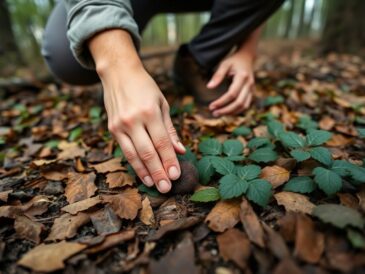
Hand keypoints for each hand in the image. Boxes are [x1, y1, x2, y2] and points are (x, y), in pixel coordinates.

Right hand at [104, 67, 185, 192]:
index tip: (176, 175)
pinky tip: (143, 174)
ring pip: (134, 155)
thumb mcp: (162, 103)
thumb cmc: (145, 87)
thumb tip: (181, 151)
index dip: (169, 161)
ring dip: (146, 173)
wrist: (118, 73)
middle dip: (159, 172)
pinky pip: (125, 151)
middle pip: (148, 152)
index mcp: (149, 112)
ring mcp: (120, 125)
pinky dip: (134, 164)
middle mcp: (133, 120)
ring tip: (155, 186)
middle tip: (167, 188)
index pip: (162, 142)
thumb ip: (170, 129)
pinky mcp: (112, 129)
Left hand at [207, 50, 254, 116]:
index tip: (211, 106)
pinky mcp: (252, 93)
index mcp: (243, 77)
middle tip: (214, 113)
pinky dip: (236, 111)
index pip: (232, 94)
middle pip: (239, 102)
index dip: (221, 102)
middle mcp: (249, 84)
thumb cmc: (234, 61)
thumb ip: (217, 75)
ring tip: (218, 114)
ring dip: (231, 112)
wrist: (247, 58)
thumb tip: (209, 87)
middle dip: (226, 110)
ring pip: (244, 106)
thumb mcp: (224, 64)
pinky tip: (226, 112)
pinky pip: (245, 105)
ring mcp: (252, 89)